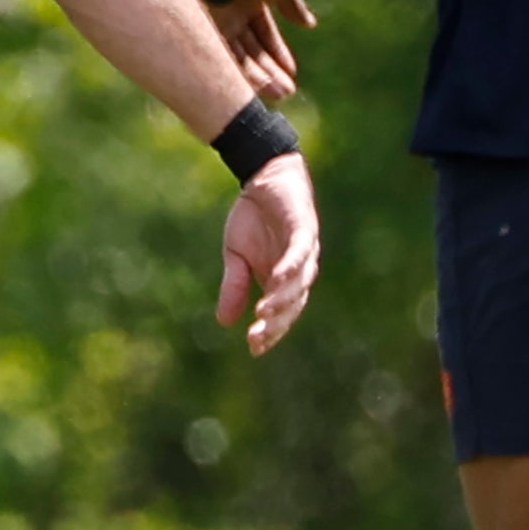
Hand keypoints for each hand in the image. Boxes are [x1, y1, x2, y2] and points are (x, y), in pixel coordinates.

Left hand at [211, 0, 313, 101]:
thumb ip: (293, 7)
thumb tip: (310, 24)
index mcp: (249, 1)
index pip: (263, 34)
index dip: (277, 53)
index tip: (291, 73)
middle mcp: (231, 14)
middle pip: (250, 50)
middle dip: (270, 71)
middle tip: (287, 93)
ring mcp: (217, 22)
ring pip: (238, 57)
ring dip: (258, 77)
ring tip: (278, 95)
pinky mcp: (204, 27)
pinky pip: (222, 55)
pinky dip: (241, 72)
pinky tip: (258, 86)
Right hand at [215, 151, 319, 354]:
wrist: (262, 179)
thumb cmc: (252, 221)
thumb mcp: (235, 256)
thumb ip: (235, 287)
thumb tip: (224, 322)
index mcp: (283, 282)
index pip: (281, 315)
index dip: (270, 332)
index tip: (254, 350)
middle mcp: (299, 272)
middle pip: (292, 305)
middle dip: (275, 323)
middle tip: (256, 338)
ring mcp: (304, 252)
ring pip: (298, 283)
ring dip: (282, 299)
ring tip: (263, 313)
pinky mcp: (304, 229)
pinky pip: (300, 252)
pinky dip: (290, 266)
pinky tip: (278, 278)